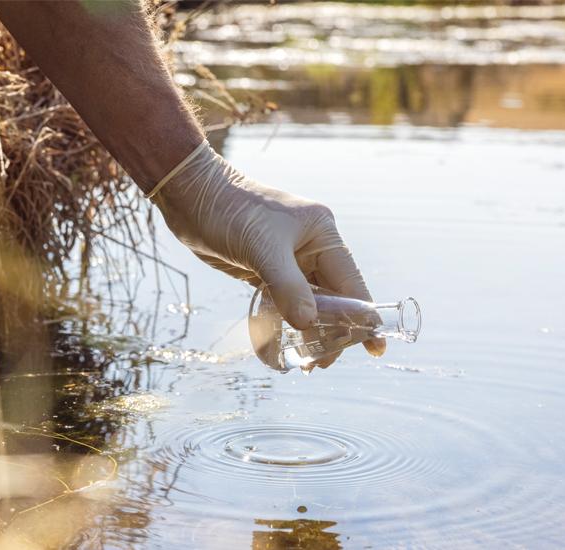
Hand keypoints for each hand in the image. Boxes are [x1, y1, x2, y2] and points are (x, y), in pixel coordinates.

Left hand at [151, 141, 384, 357]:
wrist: (190, 195)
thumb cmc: (229, 211)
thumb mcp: (262, 249)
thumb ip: (288, 286)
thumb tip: (309, 324)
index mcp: (322, 234)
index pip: (351, 283)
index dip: (363, 316)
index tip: (374, 348)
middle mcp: (311, 247)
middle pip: (333, 298)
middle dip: (333, 331)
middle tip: (321, 363)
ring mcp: (289, 260)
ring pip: (309, 303)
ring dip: (309, 331)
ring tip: (307, 363)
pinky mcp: (266, 270)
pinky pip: (285, 302)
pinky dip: (287, 322)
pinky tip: (286, 343)